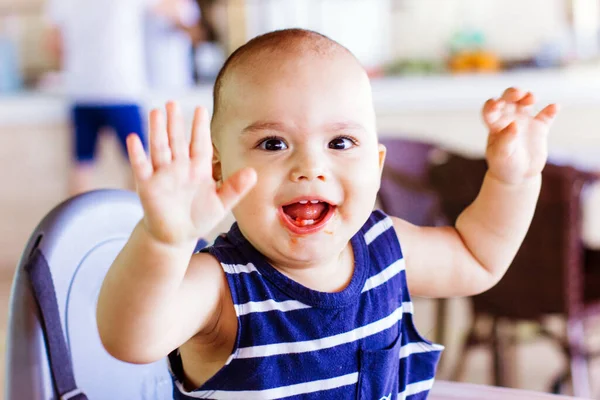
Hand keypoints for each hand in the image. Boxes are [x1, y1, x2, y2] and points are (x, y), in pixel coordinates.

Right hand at [126, 102, 256, 245]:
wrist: (177, 236)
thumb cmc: (200, 217)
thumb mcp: (222, 203)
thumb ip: (235, 188)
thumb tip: (253, 173)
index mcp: (198, 169)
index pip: (199, 144)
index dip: (199, 128)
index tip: (200, 109)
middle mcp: (180, 167)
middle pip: (177, 141)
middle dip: (175, 122)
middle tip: (172, 102)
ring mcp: (163, 175)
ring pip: (159, 148)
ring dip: (157, 130)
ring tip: (156, 112)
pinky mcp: (148, 186)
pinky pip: (141, 167)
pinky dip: (137, 154)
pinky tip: (133, 138)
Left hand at [482, 87, 557, 184]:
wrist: (518, 175)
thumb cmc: (504, 165)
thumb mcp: (501, 155)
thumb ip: (505, 140)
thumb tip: (514, 125)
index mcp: (494, 125)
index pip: (490, 110)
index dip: (492, 104)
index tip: (497, 104)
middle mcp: (508, 119)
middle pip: (508, 99)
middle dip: (512, 93)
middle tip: (518, 94)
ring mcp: (524, 121)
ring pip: (525, 102)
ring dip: (528, 96)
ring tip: (531, 98)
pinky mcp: (540, 127)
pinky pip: (546, 116)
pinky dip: (550, 110)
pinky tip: (554, 107)